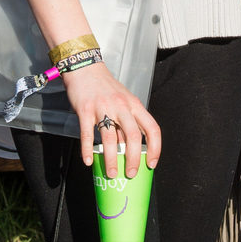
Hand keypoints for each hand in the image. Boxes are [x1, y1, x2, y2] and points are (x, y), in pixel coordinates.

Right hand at [62, 61, 160, 178]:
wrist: (85, 68)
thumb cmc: (105, 87)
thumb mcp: (123, 101)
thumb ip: (126, 123)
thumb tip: (128, 149)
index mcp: (134, 105)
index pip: (152, 128)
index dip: (155, 148)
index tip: (152, 163)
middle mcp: (121, 106)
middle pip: (133, 136)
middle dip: (133, 159)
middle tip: (131, 173)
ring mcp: (103, 108)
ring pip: (110, 138)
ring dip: (111, 159)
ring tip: (111, 173)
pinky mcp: (85, 110)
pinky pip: (87, 134)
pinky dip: (87, 150)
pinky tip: (88, 161)